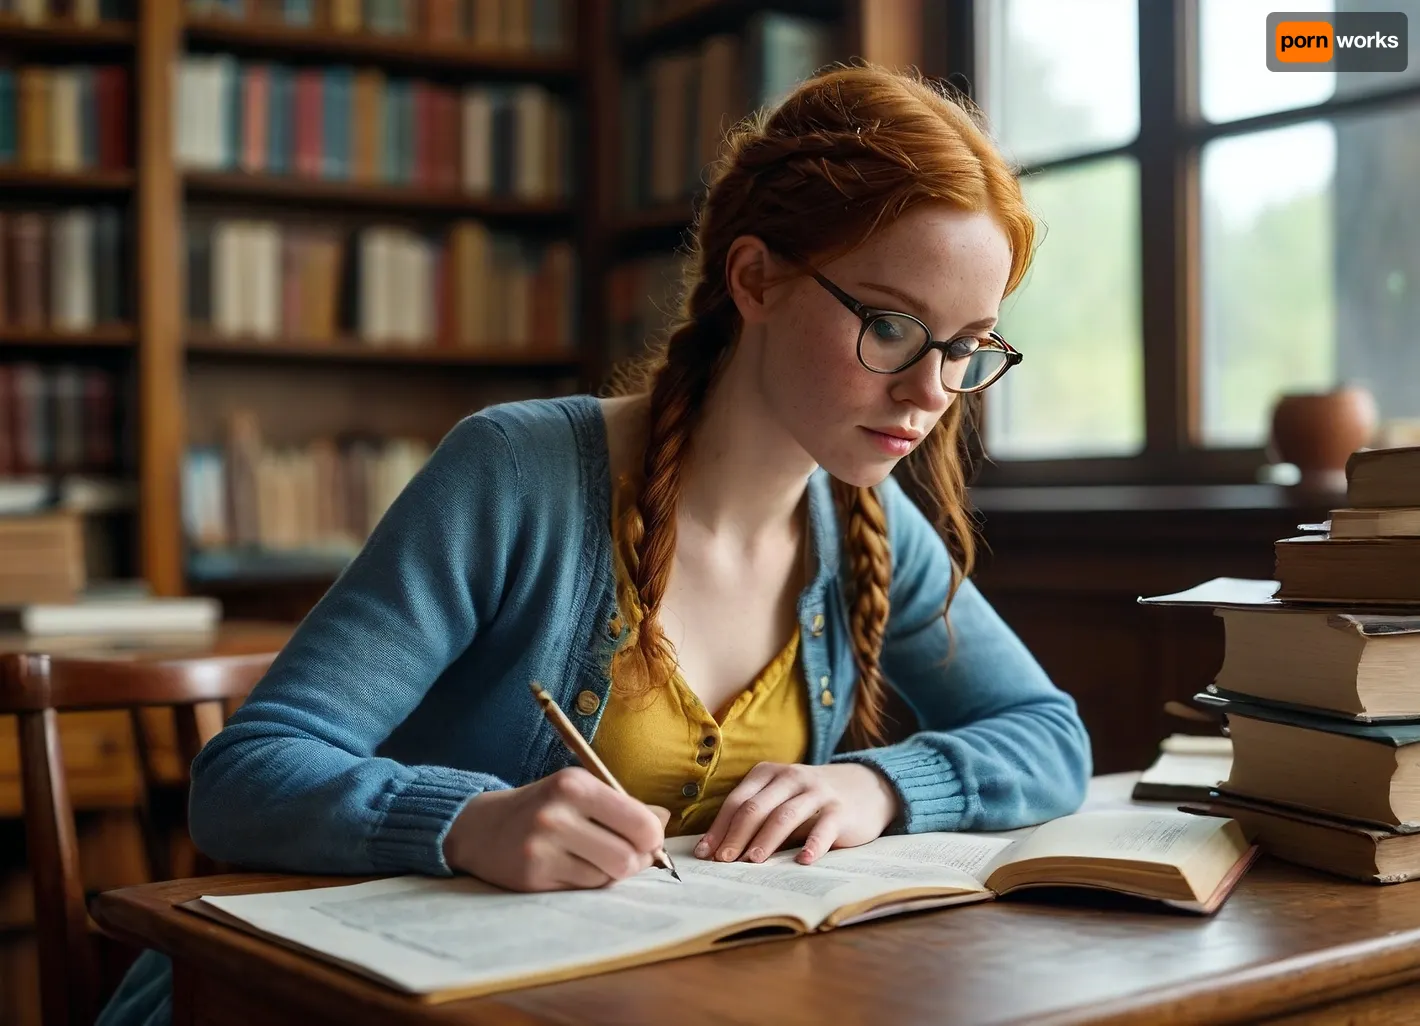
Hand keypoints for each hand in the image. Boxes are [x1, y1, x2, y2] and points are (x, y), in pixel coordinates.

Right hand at [443, 768, 669, 891]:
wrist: (482, 828)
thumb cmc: (543, 807)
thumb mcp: (580, 791)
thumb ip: (623, 806)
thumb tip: (664, 820)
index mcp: (575, 785)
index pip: (639, 822)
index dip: (653, 838)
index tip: (649, 840)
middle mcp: (557, 815)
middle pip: (627, 858)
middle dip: (634, 862)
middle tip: (625, 855)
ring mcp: (542, 848)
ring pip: (606, 878)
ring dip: (608, 873)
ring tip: (591, 857)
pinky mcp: (532, 877)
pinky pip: (582, 890)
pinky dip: (585, 882)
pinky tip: (569, 867)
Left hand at [693, 762, 899, 865]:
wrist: (866, 786)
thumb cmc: (811, 800)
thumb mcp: (781, 798)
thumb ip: (757, 817)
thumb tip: (719, 850)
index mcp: (769, 773)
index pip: (737, 801)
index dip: (719, 828)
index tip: (705, 854)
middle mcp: (791, 777)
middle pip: (756, 808)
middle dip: (736, 836)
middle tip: (723, 862)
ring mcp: (817, 792)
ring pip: (784, 816)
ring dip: (766, 840)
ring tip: (753, 862)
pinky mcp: (840, 809)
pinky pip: (823, 827)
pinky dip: (812, 845)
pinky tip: (802, 861)